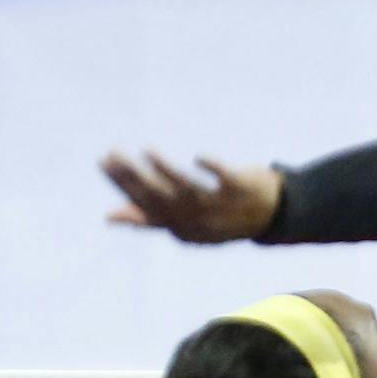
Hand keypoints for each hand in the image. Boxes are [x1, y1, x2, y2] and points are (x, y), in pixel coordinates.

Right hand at [102, 152, 280, 243]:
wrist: (272, 215)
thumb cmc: (218, 216)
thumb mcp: (183, 222)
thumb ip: (147, 217)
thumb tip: (107, 216)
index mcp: (180, 226)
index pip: (144, 203)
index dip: (122, 183)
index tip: (103, 159)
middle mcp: (197, 218)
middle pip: (160, 197)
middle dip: (134, 176)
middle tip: (113, 151)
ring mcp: (220, 204)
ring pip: (188, 189)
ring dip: (167, 171)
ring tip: (147, 150)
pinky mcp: (241, 188)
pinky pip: (226, 178)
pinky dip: (213, 168)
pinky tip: (198, 156)